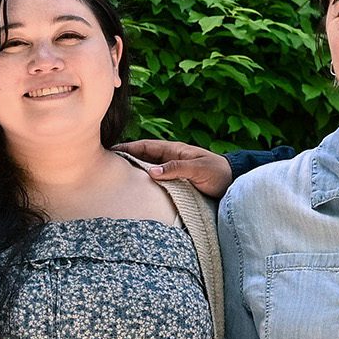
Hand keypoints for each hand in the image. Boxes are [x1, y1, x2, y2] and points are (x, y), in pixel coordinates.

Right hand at [115, 139, 233, 198]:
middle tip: (104, 167)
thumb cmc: (218, 173)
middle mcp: (170, 160)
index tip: (109, 152)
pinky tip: (135, 192)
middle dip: (125, 161)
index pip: (145, 146)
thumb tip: (151, 171)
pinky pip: (156, 183)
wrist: (234, 183)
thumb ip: (176, 169)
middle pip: (143, 159)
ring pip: (148, 171)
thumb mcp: (198, 169)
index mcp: (174, 151)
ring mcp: (172, 172)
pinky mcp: (176, 184)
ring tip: (114, 181)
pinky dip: (145, 185)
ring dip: (134, 174)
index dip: (127, 148)